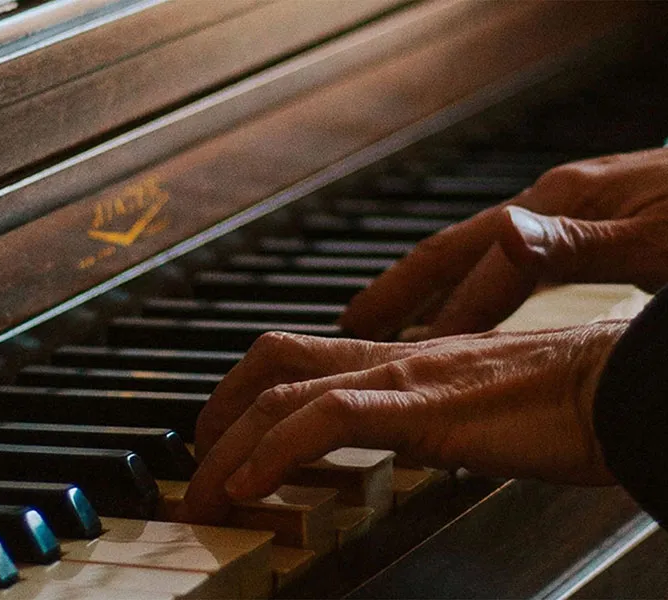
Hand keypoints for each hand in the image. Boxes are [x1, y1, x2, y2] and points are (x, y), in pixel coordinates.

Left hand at [181, 320, 625, 523]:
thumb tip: (403, 440)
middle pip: (273, 362)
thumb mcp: (471, 409)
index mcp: (401, 360)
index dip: (250, 390)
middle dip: (219, 408)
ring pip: (283, 393)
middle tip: (196, 455)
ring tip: (203, 487)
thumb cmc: (560, 401)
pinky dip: (275, 452)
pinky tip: (248, 486)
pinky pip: (327, 422)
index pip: (302, 357)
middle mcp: (391, 359)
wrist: (616, 383)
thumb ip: (427, 418)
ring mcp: (403, 378)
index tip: (227, 433)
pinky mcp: (423, 408)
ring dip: (229, 443)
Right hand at [340, 148, 667, 340]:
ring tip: (392, 320)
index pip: (480, 268)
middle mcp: (546, 209)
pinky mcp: (575, 226)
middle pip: (453, 251)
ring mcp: (557, 216)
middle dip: (401, 290)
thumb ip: (574, 242)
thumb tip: (505, 237)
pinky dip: (473, 291)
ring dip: (430, 292)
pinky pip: (503, 263)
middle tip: (354, 322)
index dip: (443, 315)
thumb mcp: (653, 239)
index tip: (400, 354)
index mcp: (558, 208)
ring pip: (473, 258)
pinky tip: (468, 309)